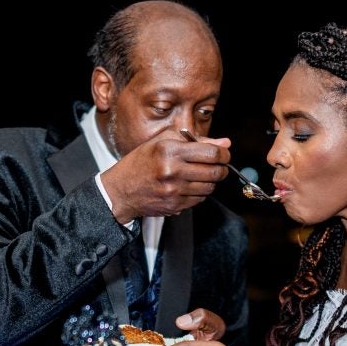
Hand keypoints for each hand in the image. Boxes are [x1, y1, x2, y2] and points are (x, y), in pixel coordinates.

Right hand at [101, 131, 231, 223]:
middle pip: (215, 172)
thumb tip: (225, 143)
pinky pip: (199, 199)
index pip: (211, 153)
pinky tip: (190, 186)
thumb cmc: (141, 162)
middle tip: (219, 165)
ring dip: (211, 181)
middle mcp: (172, 171)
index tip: (224, 154)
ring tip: (201, 175)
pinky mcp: (175, 205)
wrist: (120, 191)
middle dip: (222, 168)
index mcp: (169, 150)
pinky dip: (199, 193)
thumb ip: (196, 140)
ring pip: (209, 187)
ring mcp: (174, 191)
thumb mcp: (163, 141)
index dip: (224, 153)